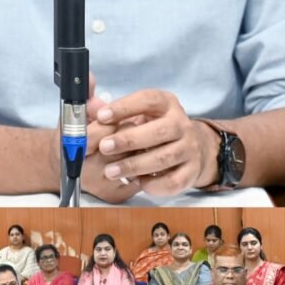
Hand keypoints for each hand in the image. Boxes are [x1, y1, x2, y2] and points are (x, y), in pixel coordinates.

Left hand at [91, 90, 219, 196]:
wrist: (193, 147)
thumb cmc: (155, 129)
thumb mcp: (139, 114)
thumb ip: (114, 112)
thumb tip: (91, 109)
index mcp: (167, 104)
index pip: (148, 100)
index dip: (124, 107)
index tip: (102, 116)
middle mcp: (182, 124)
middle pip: (159, 131)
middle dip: (129, 140)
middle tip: (104, 147)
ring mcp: (190, 148)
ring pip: (163, 158)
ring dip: (135, 166)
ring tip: (111, 171)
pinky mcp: (192, 171)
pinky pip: (173, 181)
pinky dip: (154, 185)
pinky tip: (136, 182)